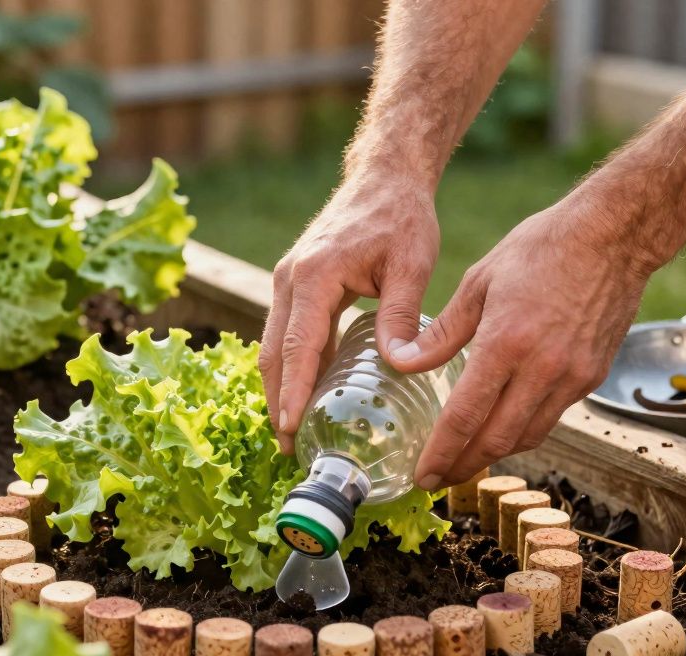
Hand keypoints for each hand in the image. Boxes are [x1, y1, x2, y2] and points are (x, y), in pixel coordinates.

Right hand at [260, 166, 438, 455]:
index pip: (298, 345)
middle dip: (277, 401)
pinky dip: (290, 366)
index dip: (293, 392)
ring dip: (279, 387)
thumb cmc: (400, 217)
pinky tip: (305, 394)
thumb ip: (402, 315)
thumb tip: (398, 365)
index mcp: (315, 276)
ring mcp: (288, 281)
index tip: (291, 429)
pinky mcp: (295, 284)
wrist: (383, 177)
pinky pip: (286, 333)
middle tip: (288, 447)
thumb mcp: (411, 265)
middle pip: (274, 352)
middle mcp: (290, 279)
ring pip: (274, 345)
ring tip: (291, 432)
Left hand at [388, 199, 655, 487]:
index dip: (441, 454)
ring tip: (465, 461)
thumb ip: (440, 333)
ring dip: (494, 455)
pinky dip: (522, 431)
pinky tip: (502, 428)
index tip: (421, 477)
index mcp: (505, 344)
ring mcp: (571, 376)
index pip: (465, 417)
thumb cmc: (541, 249)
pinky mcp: (591, 376)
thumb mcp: (478, 282)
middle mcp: (542, 369)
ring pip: (527, 437)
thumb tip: (401, 363)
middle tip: (438, 481)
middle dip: (463, 467)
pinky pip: (551, 417)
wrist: (614, 236)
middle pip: (496, 441)